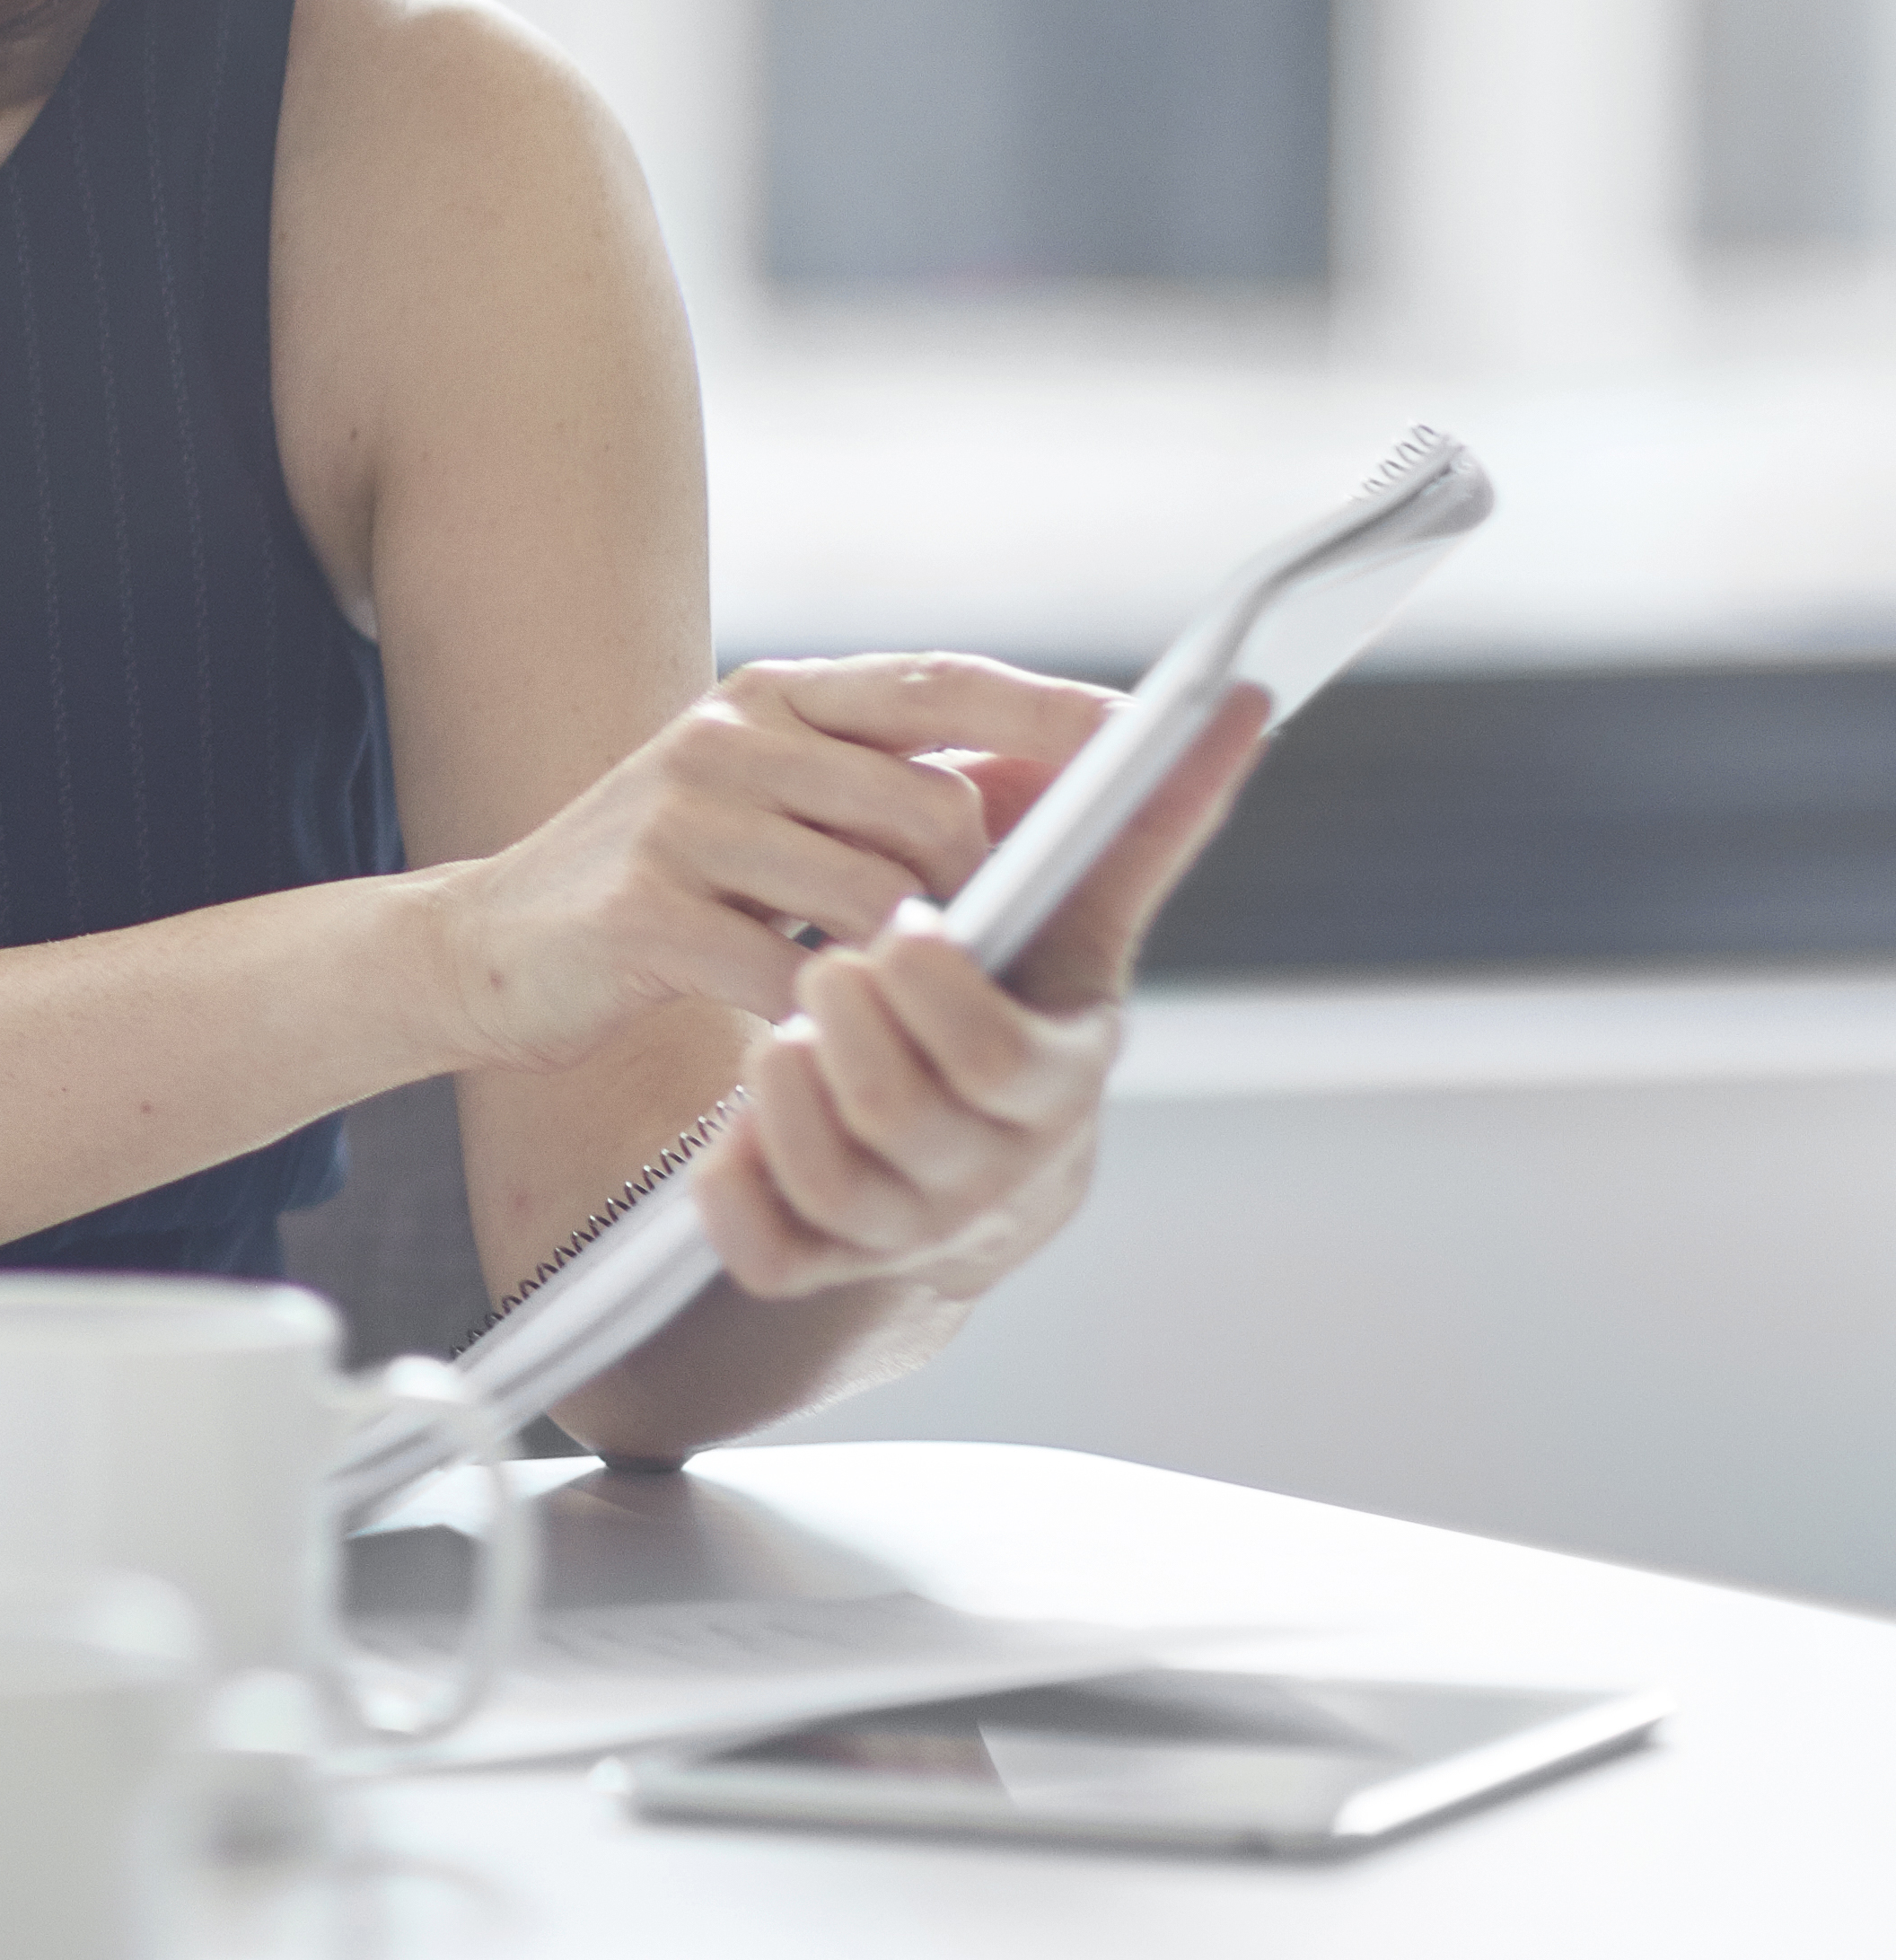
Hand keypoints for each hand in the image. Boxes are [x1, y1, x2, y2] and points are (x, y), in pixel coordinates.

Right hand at [407, 652, 1113, 1074]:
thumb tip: (1047, 779)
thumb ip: (881, 782)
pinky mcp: (644, 911)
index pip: (939, 684)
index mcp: (771, 697)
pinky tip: (799, 1023)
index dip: (1046, 710)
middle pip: (936, 810)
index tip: (1147, 732)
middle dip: (969, 889)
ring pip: (878, 899)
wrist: (487, 946)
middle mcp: (728, 736)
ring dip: (897, 965)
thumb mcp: (764, 801)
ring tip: (862, 983)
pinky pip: (793, 973)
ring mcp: (682, 820)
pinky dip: (820, 1014)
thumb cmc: (659, 880)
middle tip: (941, 942)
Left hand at [686, 683, 1272, 1304]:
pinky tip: (724, 1136)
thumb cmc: (1018, 995)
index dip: (941, 994)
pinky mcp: (812, 1260)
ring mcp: (901, 1228)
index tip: (904, 925)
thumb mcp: (1074, 917)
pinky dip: (735, 1191)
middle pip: (904, 1110)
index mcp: (1055, 1086)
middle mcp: (986, 1170)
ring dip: (789, 1094)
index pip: (1001, 1057)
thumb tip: (1234, 698)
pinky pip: (762, 1250)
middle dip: (851, 1022)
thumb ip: (1141, 822)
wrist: (967, 1152)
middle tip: (823, 958)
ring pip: (832, 1181)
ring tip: (776, 1031)